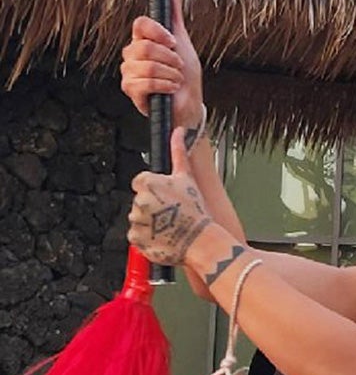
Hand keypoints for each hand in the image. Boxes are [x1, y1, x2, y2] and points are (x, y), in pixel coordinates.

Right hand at [121, 0, 204, 135]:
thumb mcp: (183, 41)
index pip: (140, 24)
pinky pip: (145, 83)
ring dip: (170, 74)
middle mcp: (132, 54)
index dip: (159, 32)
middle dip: (170, 59)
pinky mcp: (130, 91)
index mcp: (142, 40)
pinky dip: (164, 86)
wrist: (189, 104)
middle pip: (145, 47)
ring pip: (147, 66)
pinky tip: (171, 89)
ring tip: (176, 80)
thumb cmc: (186, 75)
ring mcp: (129, 72)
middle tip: (179, 67)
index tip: (174, 42)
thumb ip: (175, 15)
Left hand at [128, 129, 213, 265]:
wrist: (200, 241)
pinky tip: (161, 236)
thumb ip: (178, 151)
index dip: (154, 190)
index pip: (140, 182)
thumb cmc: (196, 211)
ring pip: (137, 218)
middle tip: (169, 214)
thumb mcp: (187, 177)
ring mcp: (137, 220)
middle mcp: (140, 200)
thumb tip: (178, 132)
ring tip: (167, 227)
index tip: (165, 199)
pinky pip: (136, 236)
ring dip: (148, 223)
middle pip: (139, 201)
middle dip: (151, 207)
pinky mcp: (136, 237)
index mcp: (148, 182)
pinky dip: (145, 238)